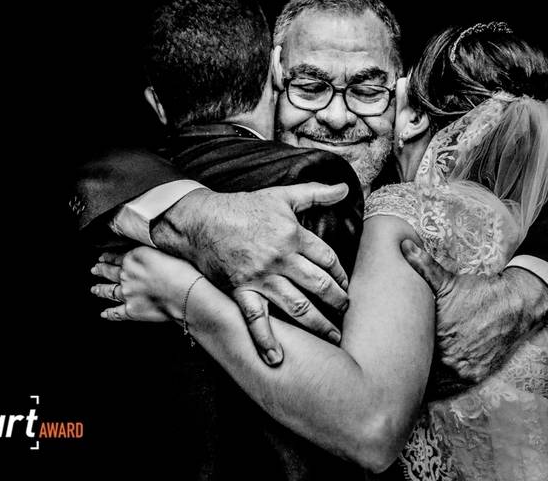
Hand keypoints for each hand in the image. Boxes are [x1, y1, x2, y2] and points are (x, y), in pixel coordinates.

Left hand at [91, 247, 200, 323]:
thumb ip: (149, 254)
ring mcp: (126, 293)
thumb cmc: (181, 272)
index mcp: (134, 257)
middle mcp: (126, 275)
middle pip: (109, 272)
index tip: (103, 257)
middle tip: (95, 269)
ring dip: (100, 290)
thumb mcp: (164, 252)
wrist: (184, 293)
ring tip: (94, 289)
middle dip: (101, 270)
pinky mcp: (131, 310)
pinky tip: (104, 314)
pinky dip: (109, 314)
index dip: (109, 257)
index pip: (117, 256)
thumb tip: (144, 256)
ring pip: (108, 291)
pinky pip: (116, 313)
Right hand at [150, 183, 350, 364]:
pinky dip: (265, 340)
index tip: (345, 284)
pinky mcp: (241, 290)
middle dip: (337, 301)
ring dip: (318, 324)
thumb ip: (316, 193)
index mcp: (293, 235)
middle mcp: (281, 259)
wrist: (201, 220)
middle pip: (319, 284)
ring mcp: (261, 277)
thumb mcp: (282, 195)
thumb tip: (344, 188)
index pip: (328, 259)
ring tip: (333, 336)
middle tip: (346, 311)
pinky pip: (256, 318)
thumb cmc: (243, 207)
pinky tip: (276, 358)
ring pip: (297, 305)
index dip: (341, 274)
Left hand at [400, 239, 547, 382]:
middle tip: (388, 373)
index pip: (406, 354)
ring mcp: (463, 369)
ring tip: (405, 383)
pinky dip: (440, 388)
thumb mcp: (448, 280)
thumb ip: (422, 265)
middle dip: (405, 371)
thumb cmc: (478, 292)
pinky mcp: (475, 376)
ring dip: (422, 383)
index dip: (393, 355)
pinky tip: (429, 386)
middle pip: (418, 372)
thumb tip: (403, 245)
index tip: (383, 356)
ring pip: (433, 385)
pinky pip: (451, 389)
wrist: (515, 304)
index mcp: (436, 334)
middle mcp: (450, 356)